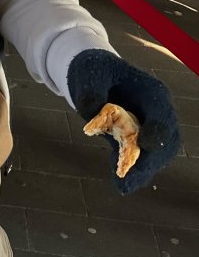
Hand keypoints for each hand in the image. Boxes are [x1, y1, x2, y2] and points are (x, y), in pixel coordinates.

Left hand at [67, 49, 179, 193]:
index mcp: (152, 92)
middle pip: (166, 140)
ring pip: (156, 155)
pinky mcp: (137, 141)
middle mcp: (156, 113)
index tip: (145, 144)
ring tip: (124, 186)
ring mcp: (149, 129)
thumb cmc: (96, 70)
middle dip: (151, 159)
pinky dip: (132, 172)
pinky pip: (140, 160)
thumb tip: (90, 114)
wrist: (95, 75)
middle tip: (131, 174)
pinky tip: (121, 185)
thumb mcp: (90, 73)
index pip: (162, 114)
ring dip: (142, 171)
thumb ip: (90, 92)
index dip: (157, 130)